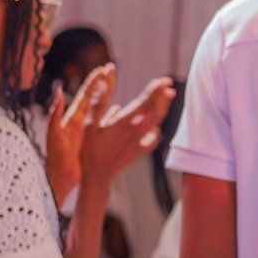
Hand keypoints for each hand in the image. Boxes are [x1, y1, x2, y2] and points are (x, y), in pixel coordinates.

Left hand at [43, 65, 114, 205]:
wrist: (58, 177)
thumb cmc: (55, 158)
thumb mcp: (54, 135)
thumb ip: (55, 114)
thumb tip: (57, 92)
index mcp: (73, 118)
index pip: (86, 95)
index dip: (95, 81)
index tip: (104, 68)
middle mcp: (79, 121)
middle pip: (94, 97)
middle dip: (103, 82)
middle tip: (112, 67)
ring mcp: (85, 129)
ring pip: (99, 107)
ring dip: (107, 94)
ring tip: (113, 83)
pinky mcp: (89, 140)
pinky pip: (102, 122)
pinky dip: (109, 113)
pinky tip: (117, 108)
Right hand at [81, 75, 176, 190]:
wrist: (97, 176)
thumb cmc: (90, 150)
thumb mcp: (88, 126)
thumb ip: (97, 105)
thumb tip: (101, 84)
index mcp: (123, 123)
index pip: (144, 103)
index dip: (156, 90)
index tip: (164, 80)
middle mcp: (135, 131)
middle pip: (155, 111)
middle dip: (163, 97)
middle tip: (169, 85)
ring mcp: (139, 142)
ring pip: (156, 122)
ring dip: (163, 109)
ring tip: (167, 98)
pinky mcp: (140, 150)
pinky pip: (153, 138)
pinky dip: (156, 130)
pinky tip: (156, 126)